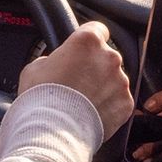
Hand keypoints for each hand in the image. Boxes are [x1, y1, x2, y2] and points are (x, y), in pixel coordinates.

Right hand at [19, 22, 133, 142]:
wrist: (55, 132)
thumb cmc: (42, 98)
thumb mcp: (35, 67)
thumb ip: (52, 58)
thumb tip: (55, 63)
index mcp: (87, 41)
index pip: (97, 29)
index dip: (89, 39)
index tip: (83, 49)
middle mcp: (109, 57)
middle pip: (106, 56)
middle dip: (95, 67)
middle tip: (78, 82)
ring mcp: (121, 81)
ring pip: (114, 79)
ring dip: (103, 86)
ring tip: (84, 102)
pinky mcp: (126, 103)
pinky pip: (119, 100)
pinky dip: (109, 105)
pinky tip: (92, 113)